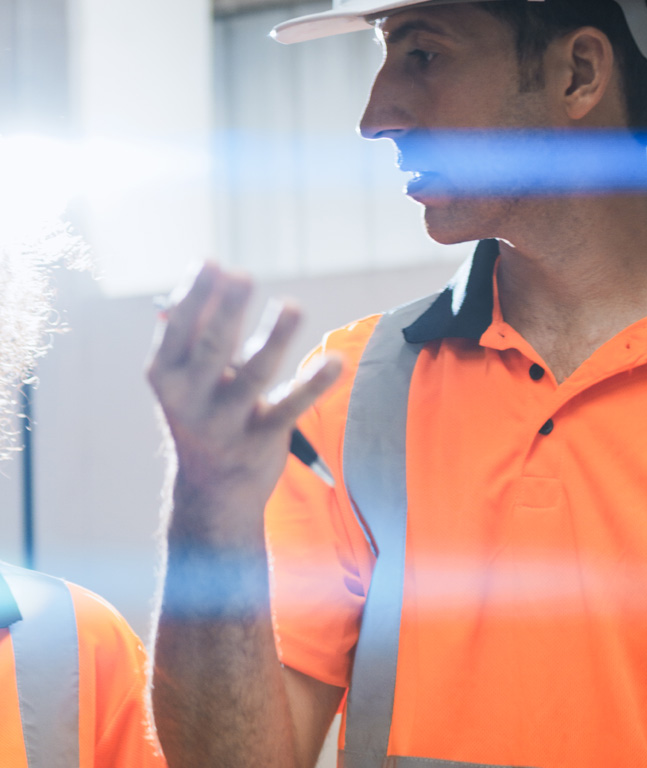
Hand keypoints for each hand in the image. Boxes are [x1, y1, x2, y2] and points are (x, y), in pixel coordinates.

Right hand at [147, 263, 340, 546]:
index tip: (212, 263)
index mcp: (167, 374)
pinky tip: (335, 362)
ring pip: (254, 374)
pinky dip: (314, 384)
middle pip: (212, 348)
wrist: (212, 488)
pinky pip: (291, 407)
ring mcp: (226, 422)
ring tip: (292, 306)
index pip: (176, 328)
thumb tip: (211, 270)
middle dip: (226, 312)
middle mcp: (191, 399)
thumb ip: (198, 327)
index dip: (194, 295)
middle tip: (243, 277)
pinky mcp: (261, 440)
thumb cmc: (203, 410)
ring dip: (274, 338)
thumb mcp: (188, 374)